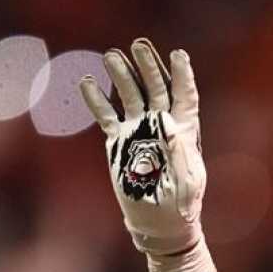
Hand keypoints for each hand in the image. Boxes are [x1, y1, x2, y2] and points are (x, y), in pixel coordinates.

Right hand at [79, 39, 208, 260]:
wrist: (159, 225)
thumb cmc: (180, 206)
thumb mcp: (185, 182)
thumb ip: (177, 151)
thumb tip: (165, 120)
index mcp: (184, 132)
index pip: (184, 96)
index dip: (182, 75)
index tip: (178, 55)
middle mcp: (161, 126)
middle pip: (155, 88)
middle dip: (147, 66)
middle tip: (137, 46)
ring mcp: (139, 131)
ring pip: (130, 96)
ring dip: (122, 76)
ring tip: (112, 56)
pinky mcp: (119, 143)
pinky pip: (106, 117)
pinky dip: (97, 100)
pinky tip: (87, 82)